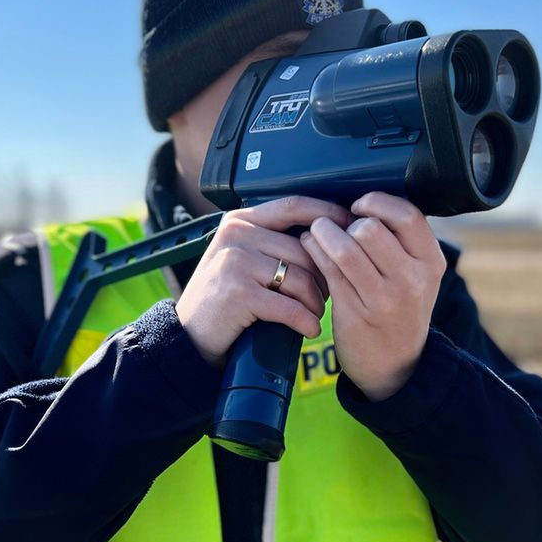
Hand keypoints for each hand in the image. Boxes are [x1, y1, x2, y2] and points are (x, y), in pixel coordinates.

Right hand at [176, 196, 352, 367]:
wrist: (189, 335)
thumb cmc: (223, 298)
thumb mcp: (241, 258)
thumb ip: (272, 241)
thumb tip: (327, 237)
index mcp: (241, 221)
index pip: (295, 205)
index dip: (329, 215)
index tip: (352, 229)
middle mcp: (237, 235)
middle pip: (305, 249)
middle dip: (325, 276)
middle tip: (327, 295)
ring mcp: (236, 262)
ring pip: (301, 278)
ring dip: (316, 303)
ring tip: (314, 314)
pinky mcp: (238, 293)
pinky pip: (290, 307)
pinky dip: (305, 322)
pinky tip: (307, 329)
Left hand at [300, 192, 445, 400]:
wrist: (395, 365)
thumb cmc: (401, 309)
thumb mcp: (418, 275)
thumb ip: (401, 241)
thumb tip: (363, 202)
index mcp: (431, 262)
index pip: (406, 215)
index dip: (377, 202)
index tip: (360, 206)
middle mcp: (412, 280)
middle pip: (371, 229)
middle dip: (346, 221)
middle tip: (337, 225)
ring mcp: (383, 299)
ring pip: (345, 248)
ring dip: (323, 232)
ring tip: (318, 231)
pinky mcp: (354, 312)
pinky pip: (327, 269)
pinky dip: (314, 250)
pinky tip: (311, 247)